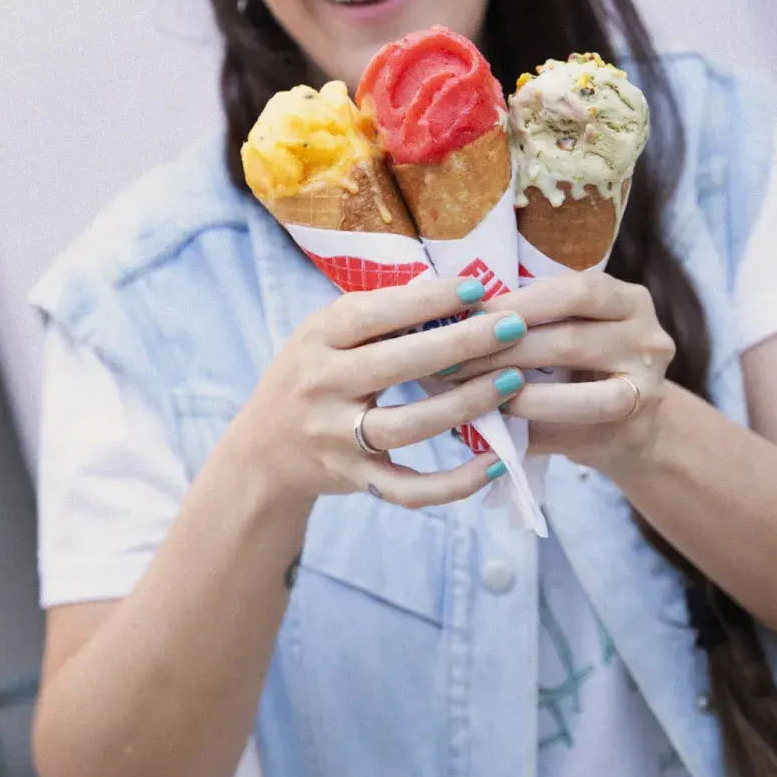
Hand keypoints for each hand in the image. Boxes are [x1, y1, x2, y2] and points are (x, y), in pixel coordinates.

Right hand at [227, 276, 531, 508]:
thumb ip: (375, 314)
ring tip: (512, 380)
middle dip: (460, 344)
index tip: (476, 287)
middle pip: (396, 366)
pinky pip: (410, 489)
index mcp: (316, 341)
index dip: (425, 301)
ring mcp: (336, 439)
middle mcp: (321, 388)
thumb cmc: (311, 374)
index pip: (373, 315)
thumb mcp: (323, 334)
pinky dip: (455, 484)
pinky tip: (496, 462)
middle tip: (512, 327)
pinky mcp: (355, 480)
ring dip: (465, 404)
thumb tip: (446, 286)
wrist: (263, 451)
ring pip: (407, 426)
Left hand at [448, 271, 675, 477]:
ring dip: (515, 376)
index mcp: (625, 298)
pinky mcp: (638, 419)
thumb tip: (448, 314)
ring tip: (469, 382)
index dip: (519, 300)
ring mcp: (650, 378)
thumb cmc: (578, 375)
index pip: (573, 288)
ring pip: (577, 367)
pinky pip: (584, 410)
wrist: (627, 433)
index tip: (467, 312)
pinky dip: (538, 408)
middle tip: (454, 354)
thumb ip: (526, 322)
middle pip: (570, 330)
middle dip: (503, 342)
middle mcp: (647, 332)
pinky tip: (503, 409)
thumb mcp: (564, 336)